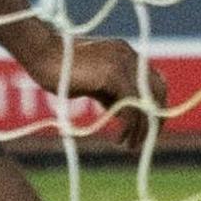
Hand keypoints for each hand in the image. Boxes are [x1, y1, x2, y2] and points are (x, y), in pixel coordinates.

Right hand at [51, 34, 161, 150]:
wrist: (41, 54)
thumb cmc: (60, 69)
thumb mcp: (94, 84)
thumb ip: (112, 94)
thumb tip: (127, 115)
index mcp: (127, 55)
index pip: (154, 82)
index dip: (155, 107)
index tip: (148, 128)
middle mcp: (129, 55)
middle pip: (158, 91)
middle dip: (155, 119)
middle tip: (144, 141)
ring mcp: (123, 62)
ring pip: (146, 101)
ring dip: (142, 128)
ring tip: (130, 146)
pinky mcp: (113, 73)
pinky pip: (131, 105)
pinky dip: (129, 126)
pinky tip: (119, 138)